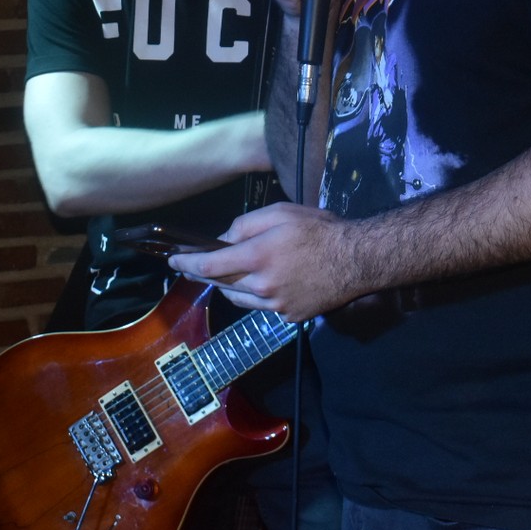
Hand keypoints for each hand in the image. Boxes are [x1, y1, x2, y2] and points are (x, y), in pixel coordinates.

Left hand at [168, 202, 360, 322]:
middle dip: (204, 274)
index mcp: (257, 257)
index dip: (186, 263)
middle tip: (195, 265)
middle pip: (220, 284)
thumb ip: (246, 224)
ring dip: (228, 286)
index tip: (172, 261)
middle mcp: (261, 286)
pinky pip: (260, 308)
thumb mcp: (280, 213)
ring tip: (230, 272)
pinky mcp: (289, 317)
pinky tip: (263, 283)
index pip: (209, 265)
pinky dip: (254, 296)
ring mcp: (275, 305)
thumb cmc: (319, 229)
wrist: (358, 260)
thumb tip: (224, 238)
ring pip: (237, 298)